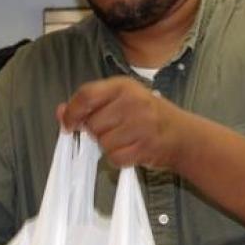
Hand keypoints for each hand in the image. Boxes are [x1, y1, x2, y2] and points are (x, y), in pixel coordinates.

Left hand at [58, 77, 187, 169]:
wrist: (183, 135)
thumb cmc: (148, 115)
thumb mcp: (120, 100)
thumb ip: (90, 104)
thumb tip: (61, 112)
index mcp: (123, 86)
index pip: (86, 95)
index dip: (72, 112)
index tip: (69, 124)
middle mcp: (132, 101)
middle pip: (92, 123)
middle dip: (97, 131)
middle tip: (115, 129)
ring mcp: (140, 124)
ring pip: (103, 143)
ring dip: (110, 146)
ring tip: (127, 138)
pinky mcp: (144, 146)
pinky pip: (115, 158)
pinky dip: (120, 158)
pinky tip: (132, 149)